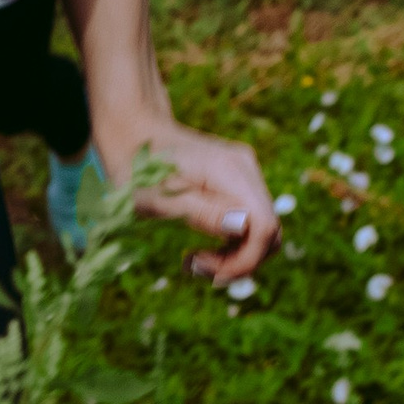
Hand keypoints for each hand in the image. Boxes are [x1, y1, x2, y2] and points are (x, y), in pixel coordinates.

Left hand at [120, 123, 278, 284]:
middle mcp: (245, 168)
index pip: (264, 225)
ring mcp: (245, 173)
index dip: (245, 259)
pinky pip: (250, 221)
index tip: (208, 270)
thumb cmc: (138, 169)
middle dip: (240, 262)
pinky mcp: (238, 182)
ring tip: (195, 262)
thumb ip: (200, 212)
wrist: (134, 133)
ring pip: (262, 229)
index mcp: (228, 170)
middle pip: (269, 231)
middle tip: (199, 269)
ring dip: (236, 256)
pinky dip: (232, 244)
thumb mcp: (156, 199)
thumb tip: (241, 227)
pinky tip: (203, 251)